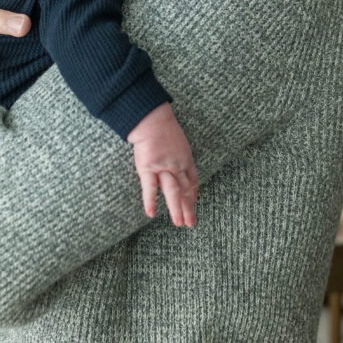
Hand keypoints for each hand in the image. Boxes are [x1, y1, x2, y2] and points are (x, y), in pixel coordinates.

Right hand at [127, 103, 197, 227]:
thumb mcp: (179, 140)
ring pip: (173, 192)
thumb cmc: (163, 126)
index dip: (194, 193)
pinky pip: (150, 188)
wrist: (151, 119)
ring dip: (177, 209)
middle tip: (190, 223)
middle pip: (185, 190)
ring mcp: (164, 168)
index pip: (192, 180)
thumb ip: (179, 153)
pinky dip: (150, 201)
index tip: (194, 203)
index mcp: (186, 159)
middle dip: (189, 207)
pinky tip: (151, 214)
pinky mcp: (148, 168)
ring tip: (179, 223)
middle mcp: (178, 166)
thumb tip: (178, 160)